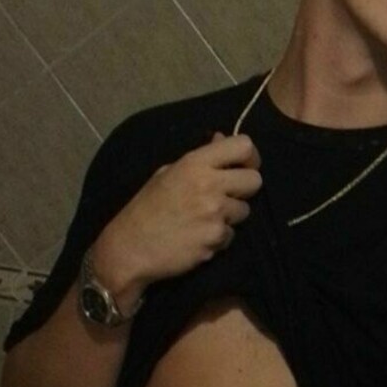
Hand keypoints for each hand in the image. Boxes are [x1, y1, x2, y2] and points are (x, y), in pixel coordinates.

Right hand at [94, 132, 261, 292]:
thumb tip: (222, 138)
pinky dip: (218, 237)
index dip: (249, 157)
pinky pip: (231, 235)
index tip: (243, 166)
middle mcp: (209, 184)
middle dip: (244, 189)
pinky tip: (198, 237)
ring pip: (245, 211)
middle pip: (255, 180)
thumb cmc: (146, 208)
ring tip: (204, 219)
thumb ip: (200, 158)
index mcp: (195, 163)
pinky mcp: (216, 238)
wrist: (131, 248)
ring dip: (230, 216)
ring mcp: (215, 213)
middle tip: (227, 196)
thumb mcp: (167, 173)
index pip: (243, 146)